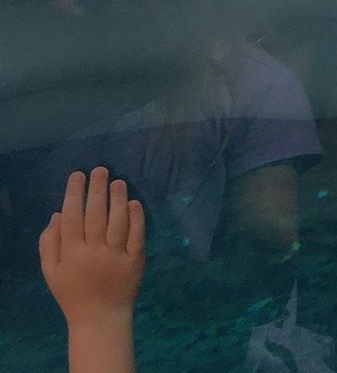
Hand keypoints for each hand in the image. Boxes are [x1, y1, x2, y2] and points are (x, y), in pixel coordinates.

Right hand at [40, 168, 145, 327]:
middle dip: (97, 190)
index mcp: (71, 252)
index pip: (72, 217)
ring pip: (117, 221)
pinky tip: (134, 203)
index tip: (77, 175)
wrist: (100, 316)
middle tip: (100, 170)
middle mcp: (94, 251)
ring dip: (118, 199)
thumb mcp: (50, 271)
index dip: (74, 194)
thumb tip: (57, 214)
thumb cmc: (72, 292)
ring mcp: (116, 255)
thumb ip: (49, 244)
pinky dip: (136, 218)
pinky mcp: (135, 260)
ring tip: (118, 181)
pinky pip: (136, 235)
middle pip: (96, 215)